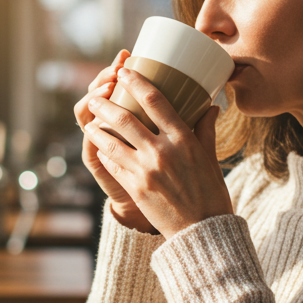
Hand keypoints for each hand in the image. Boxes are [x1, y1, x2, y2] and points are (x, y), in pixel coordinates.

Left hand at [81, 67, 232, 235]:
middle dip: (106, 103)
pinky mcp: (135, 188)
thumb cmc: (210, 194)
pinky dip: (105, 152)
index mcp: (184, 140)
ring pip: (112, 141)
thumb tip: (211, 106)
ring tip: (91, 120)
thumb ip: (206, 130)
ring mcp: (146, 171)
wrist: (202, 231)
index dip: (137, 82)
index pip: (156, 101)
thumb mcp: (211, 158)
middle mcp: (163, 151)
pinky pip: (113, 164)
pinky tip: (99, 146)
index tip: (125, 71)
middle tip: (97, 96)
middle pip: (126, 118)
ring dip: (97, 127)